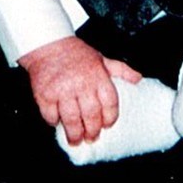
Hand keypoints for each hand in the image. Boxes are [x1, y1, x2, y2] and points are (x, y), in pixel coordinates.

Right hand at [19, 35, 140, 143]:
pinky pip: (51, 115)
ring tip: (76, 140)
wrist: (47, 43)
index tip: (107, 125)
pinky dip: (54, 122)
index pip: (110, 104)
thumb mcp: (101, 58)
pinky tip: (57, 122)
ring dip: (75, 134)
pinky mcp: (45, 94)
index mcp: (98, 76)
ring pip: (72, 120)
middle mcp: (81, 84)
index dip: (110, 118)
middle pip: (91, 116)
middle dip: (92, 131)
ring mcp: (62, 90)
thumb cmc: (75, 53)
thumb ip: (121, 70)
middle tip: (91, 138)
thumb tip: (138, 79)